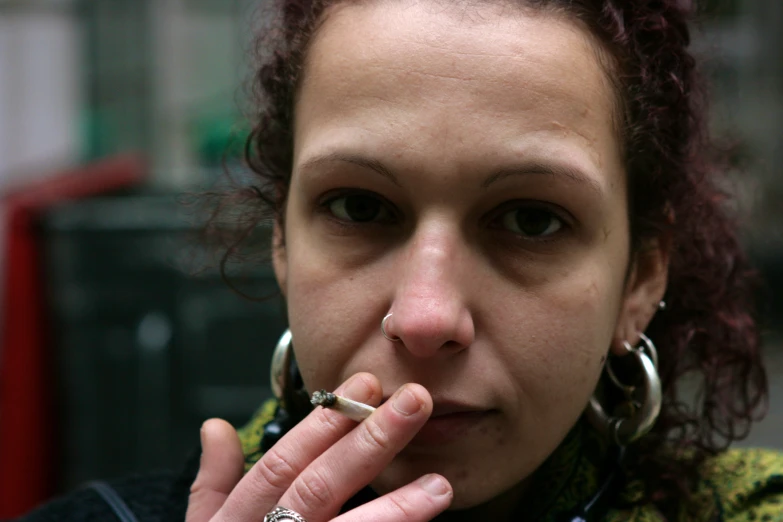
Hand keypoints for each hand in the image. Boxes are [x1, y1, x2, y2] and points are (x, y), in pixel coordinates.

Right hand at [186, 373, 453, 521]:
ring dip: (396, 509)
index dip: (325, 423)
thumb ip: (213, 481)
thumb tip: (216, 427)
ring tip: (439, 485)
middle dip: (371, 440)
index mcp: (242, 517)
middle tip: (416, 403)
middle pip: (321, 486)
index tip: (367, 385)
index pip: (284, 461)